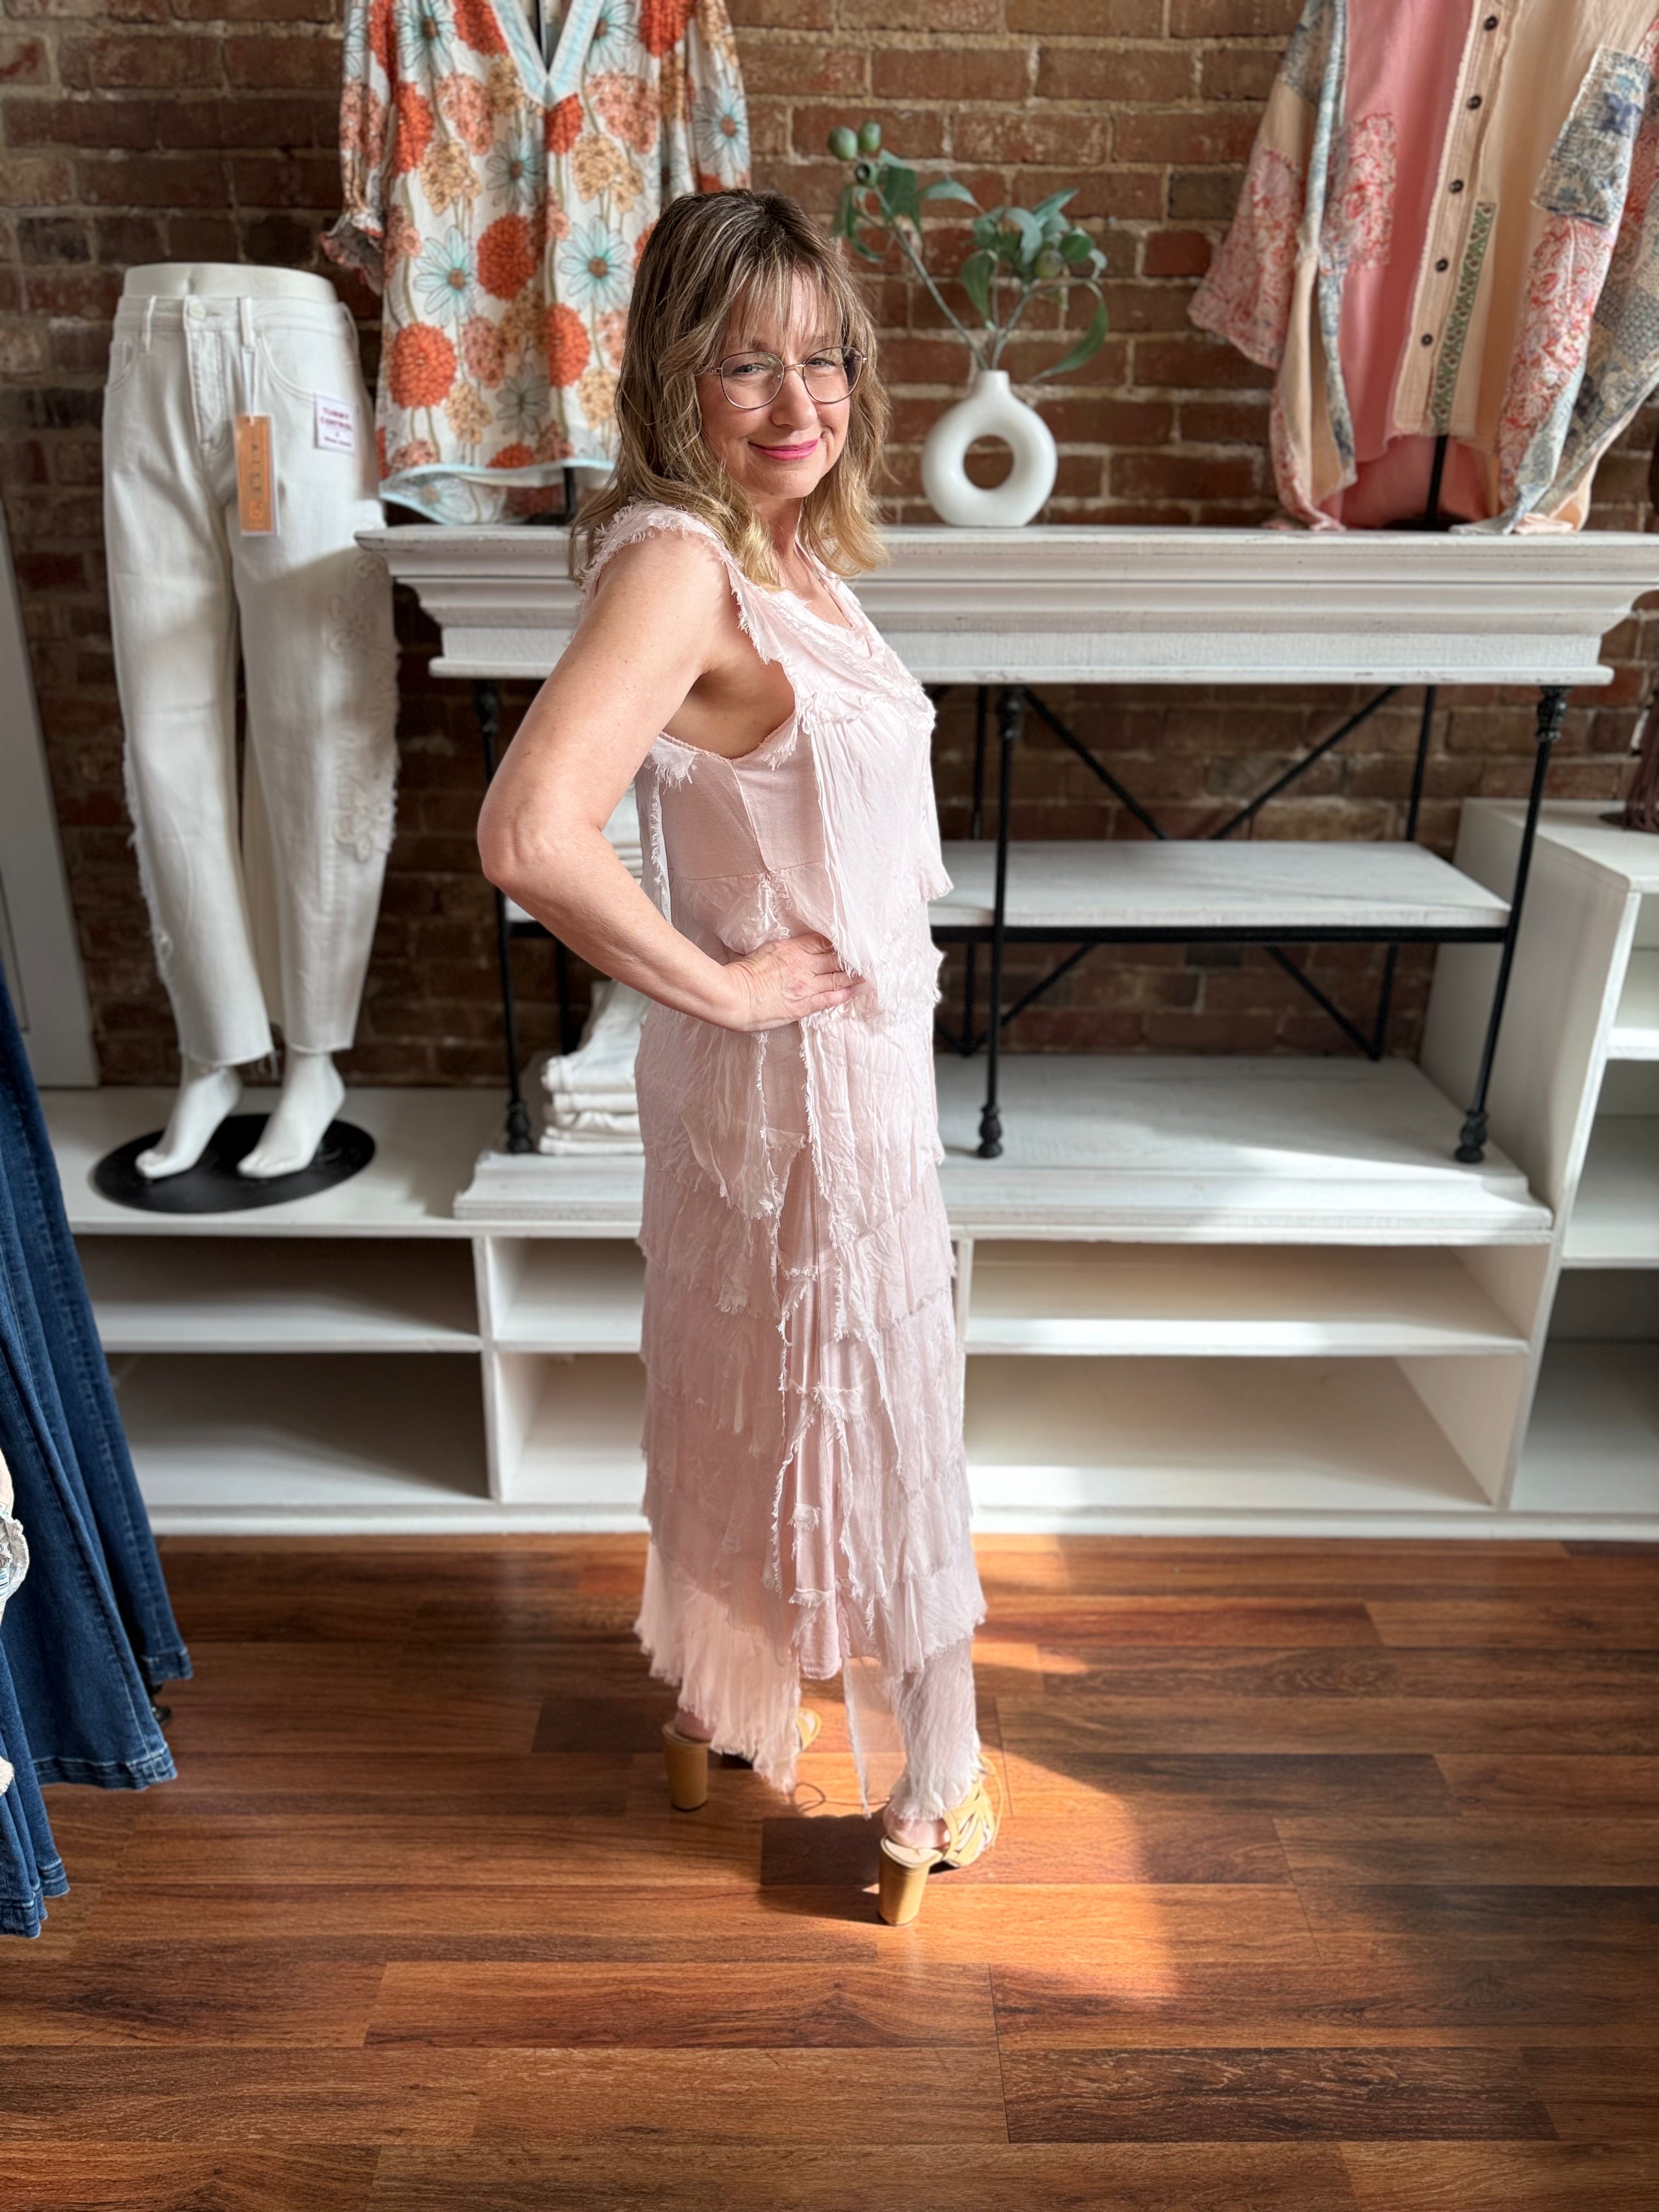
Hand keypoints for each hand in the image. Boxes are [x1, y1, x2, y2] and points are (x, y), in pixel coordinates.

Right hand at [716, 932, 860, 1031]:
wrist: (733, 997)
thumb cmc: (742, 973)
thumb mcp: (765, 951)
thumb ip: (784, 949)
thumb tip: (792, 948)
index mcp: (793, 949)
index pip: (824, 941)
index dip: (840, 942)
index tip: (851, 943)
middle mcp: (803, 965)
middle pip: (836, 958)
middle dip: (853, 958)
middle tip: (870, 957)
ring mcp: (805, 985)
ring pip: (837, 977)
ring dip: (855, 975)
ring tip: (869, 973)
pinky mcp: (803, 1005)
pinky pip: (829, 997)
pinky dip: (844, 993)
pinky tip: (855, 990)